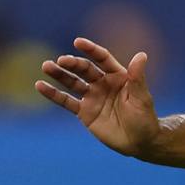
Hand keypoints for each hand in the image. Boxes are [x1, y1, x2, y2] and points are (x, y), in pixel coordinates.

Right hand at [35, 37, 161, 155]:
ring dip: (59, 74)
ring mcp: (92, 97)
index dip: (91, 50)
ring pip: (72, 82)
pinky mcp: (84, 112)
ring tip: (46, 66)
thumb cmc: (144, 118)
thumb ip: (138, 78)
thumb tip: (142, 55)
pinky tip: (40, 85)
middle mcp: (102, 83)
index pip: (102, 58)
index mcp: (117, 75)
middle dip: (72, 64)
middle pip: (84, 69)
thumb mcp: (141, 97)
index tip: (78, 42)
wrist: (139, 142)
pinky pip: (66, 101)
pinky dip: (53, 94)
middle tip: (61, 61)